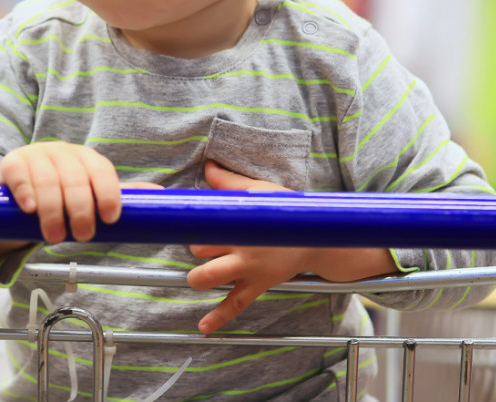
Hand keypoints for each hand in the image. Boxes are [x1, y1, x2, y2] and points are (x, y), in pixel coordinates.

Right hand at [0, 142, 130, 243]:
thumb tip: (159, 192)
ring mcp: (36, 155)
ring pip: (48, 180)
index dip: (108, 194)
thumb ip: (119, 195)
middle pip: (76, 179)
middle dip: (81, 210)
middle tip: (82, 236)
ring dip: (53, 211)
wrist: (22, 187)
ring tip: (55, 236)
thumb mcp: (91, 193)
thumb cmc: (63, 191)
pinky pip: (20, 175)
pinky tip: (30, 208)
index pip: (102, 171)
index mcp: (87, 159)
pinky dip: (26, 192)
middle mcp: (63, 152)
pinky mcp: (12, 162)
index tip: (110, 218)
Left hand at [187, 161, 318, 332]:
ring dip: (199, 275)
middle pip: (201, 249)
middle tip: (206, 242)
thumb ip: (231, 183)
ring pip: (210, 276)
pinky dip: (218, 318)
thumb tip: (208, 168)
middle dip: (197, 246)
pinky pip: (234, 306)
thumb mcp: (262, 192)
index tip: (178, 220)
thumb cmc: (286, 212)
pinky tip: (203, 327)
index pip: (205, 222)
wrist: (317, 241)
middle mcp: (243, 247)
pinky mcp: (256, 287)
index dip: (190, 221)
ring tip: (200, 272)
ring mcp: (249, 271)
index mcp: (242, 222)